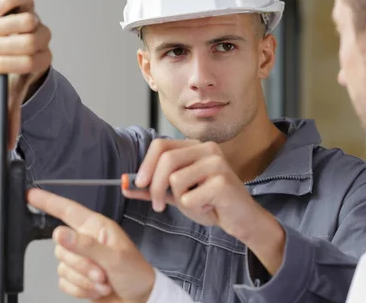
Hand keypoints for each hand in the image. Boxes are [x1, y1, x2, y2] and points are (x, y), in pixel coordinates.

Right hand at [0, 0, 51, 149]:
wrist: (20, 47)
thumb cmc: (14, 69)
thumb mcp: (12, 92)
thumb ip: (11, 115)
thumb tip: (9, 145)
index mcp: (40, 61)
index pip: (31, 62)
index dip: (8, 64)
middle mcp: (41, 40)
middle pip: (30, 39)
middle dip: (5, 44)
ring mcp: (35, 21)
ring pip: (28, 19)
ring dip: (4, 26)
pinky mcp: (26, 5)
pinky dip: (7, 2)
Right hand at [26, 188, 154, 302]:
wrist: (140, 298)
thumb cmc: (136, 273)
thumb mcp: (114, 257)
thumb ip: (86, 245)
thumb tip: (60, 233)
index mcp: (98, 227)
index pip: (68, 210)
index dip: (48, 201)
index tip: (30, 195)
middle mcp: (88, 240)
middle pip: (62, 247)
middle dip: (82, 266)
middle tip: (102, 273)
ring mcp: (82, 259)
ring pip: (62, 267)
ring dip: (84, 280)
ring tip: (104, 281)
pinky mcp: (77, 277)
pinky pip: (63, 282)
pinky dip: (80, 289)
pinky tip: (96, 288)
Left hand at [125, 139, 285, 274]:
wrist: (241, 219)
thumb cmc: (211, 204)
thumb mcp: (177, 194)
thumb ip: (152, 188)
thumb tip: (125, 185)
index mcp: (196, 147)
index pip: (161, 145)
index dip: (145, 165)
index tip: (139, 184)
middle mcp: (207, 149)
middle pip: (166, 160)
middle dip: (155, 186)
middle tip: (159, 205)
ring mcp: (217, 163)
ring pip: (176, 179)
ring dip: (179, 200)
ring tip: (196, 204)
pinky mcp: (222, 181)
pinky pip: (189, 197)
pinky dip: (193, 209)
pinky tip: (208, 208)